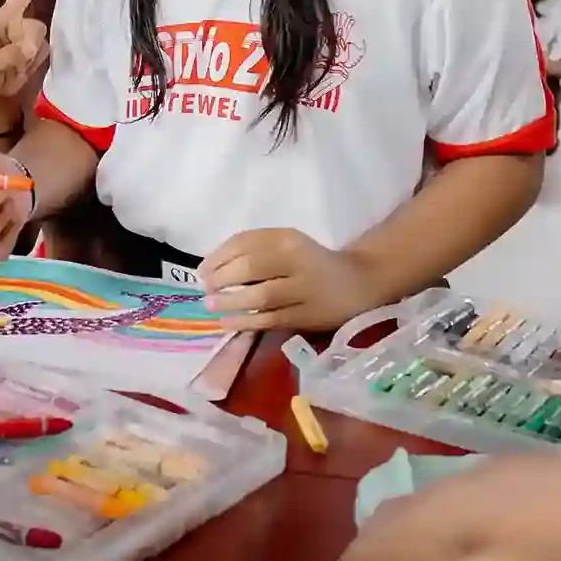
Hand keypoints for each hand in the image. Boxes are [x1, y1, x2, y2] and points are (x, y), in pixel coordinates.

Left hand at [0, 0, 49, 126]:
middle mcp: (9, 19)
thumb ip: (10, 55)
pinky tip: (24, 69)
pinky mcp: (37, 47)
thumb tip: (32, 46)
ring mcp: (24, 32)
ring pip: (37, 27)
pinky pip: (44, 46)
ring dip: (29, 44)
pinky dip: (36, 58)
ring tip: (16, 63)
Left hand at [198, 229, 381, 331]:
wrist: (358, 283)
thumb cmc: (312, 262)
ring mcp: (303, 290)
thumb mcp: (287, 245)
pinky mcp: (306, 316)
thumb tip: (210, 266)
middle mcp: (297, 261)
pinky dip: (245, 321)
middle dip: (221, 278)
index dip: (218, 256)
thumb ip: (254, 249)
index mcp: (288, 238)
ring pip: (260, 295)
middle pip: (250, 267)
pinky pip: (270, 320)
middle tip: (206, 289)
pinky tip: (227, 322)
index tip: (202, 270)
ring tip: (211, 305)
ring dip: (230, 301)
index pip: (245, 242)